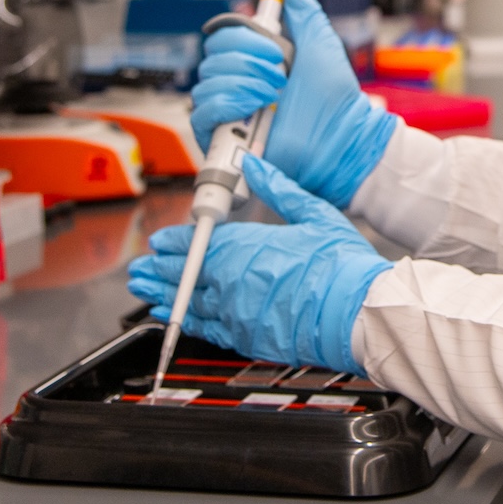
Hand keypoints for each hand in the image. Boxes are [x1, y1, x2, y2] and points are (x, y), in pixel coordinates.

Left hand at [126, 156, 392, 373]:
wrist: (361, 313)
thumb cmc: (343, 266)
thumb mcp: (314, 214)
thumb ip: (278, 189)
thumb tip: (255, 165)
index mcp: (248, 248)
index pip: (200, 243)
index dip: (175, 241)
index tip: (159, 240)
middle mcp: (234, 282)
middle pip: (187, 273)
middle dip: (160, 268)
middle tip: (140, 267)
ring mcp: (238, 313)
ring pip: (189, 302)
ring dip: (163, 293)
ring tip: (143, 289)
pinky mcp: (247, 338)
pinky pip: (206, 328)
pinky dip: (184, 320)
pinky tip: (170, 315)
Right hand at [188, 0, 396, 207]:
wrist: (340, 136)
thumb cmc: (335, 96)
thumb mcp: (320, 41)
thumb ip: (302, 8)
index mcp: (255, 61)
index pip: (224, 37)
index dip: (244, 37)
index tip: (275, 47)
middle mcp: (238, 84)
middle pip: (212, 57)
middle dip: (247, 61)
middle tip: (279, 74)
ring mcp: (230, 111)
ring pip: (207, 83)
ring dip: (241, 83)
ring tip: (272, 94)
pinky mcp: (223, 137)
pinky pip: (202, 112)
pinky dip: (227, 103)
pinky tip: (254, 106)